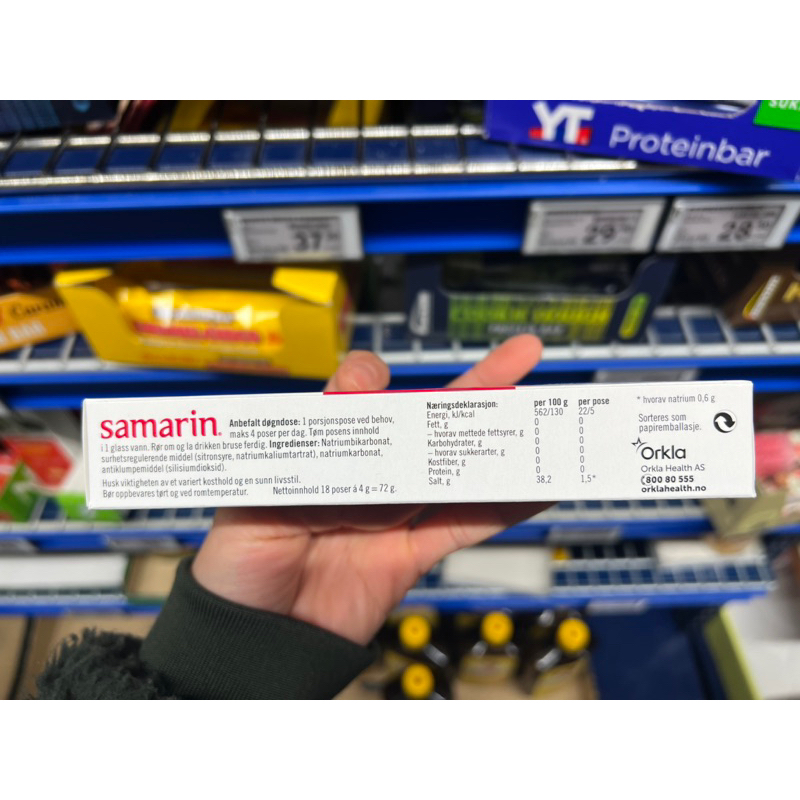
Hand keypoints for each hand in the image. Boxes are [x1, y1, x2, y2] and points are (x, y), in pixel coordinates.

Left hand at [193, 334, 545, 644]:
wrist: (253, 643)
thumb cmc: (237, 565)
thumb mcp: (260, 494)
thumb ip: (311, 439)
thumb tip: (356, 380)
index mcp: (326, 454)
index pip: (362, 401)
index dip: (376, 382)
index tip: (378, 378)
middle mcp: (367, 477)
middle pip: (426, 425)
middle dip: (476, 386)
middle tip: (521, 354)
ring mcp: (393, 515)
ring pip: (455, 469)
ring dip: (499, 444)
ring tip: (541, 418)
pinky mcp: (412, 555)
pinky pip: (463, 527)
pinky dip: (503, 508)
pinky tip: (536, 486)